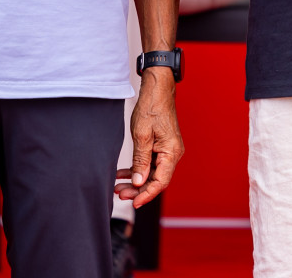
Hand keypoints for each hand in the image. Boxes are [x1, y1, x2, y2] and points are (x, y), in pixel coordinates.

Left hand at [115, 69, 183, 207]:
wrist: (157, 89)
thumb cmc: (151, 107)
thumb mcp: (142, 135)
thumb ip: (140, 161)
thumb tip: (139, 182)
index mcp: (172, 152)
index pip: (161, 181)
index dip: (147, 194)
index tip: (133, 203)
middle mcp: (173, 154)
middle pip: (156, 179)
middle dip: (138, 189)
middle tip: (120, 194)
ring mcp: (167, 150)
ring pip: (151, 173)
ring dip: (135, 180)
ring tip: (118, 186)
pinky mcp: (161, 146)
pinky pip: (150, 163)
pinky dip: (137, 169)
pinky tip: (122, 173)